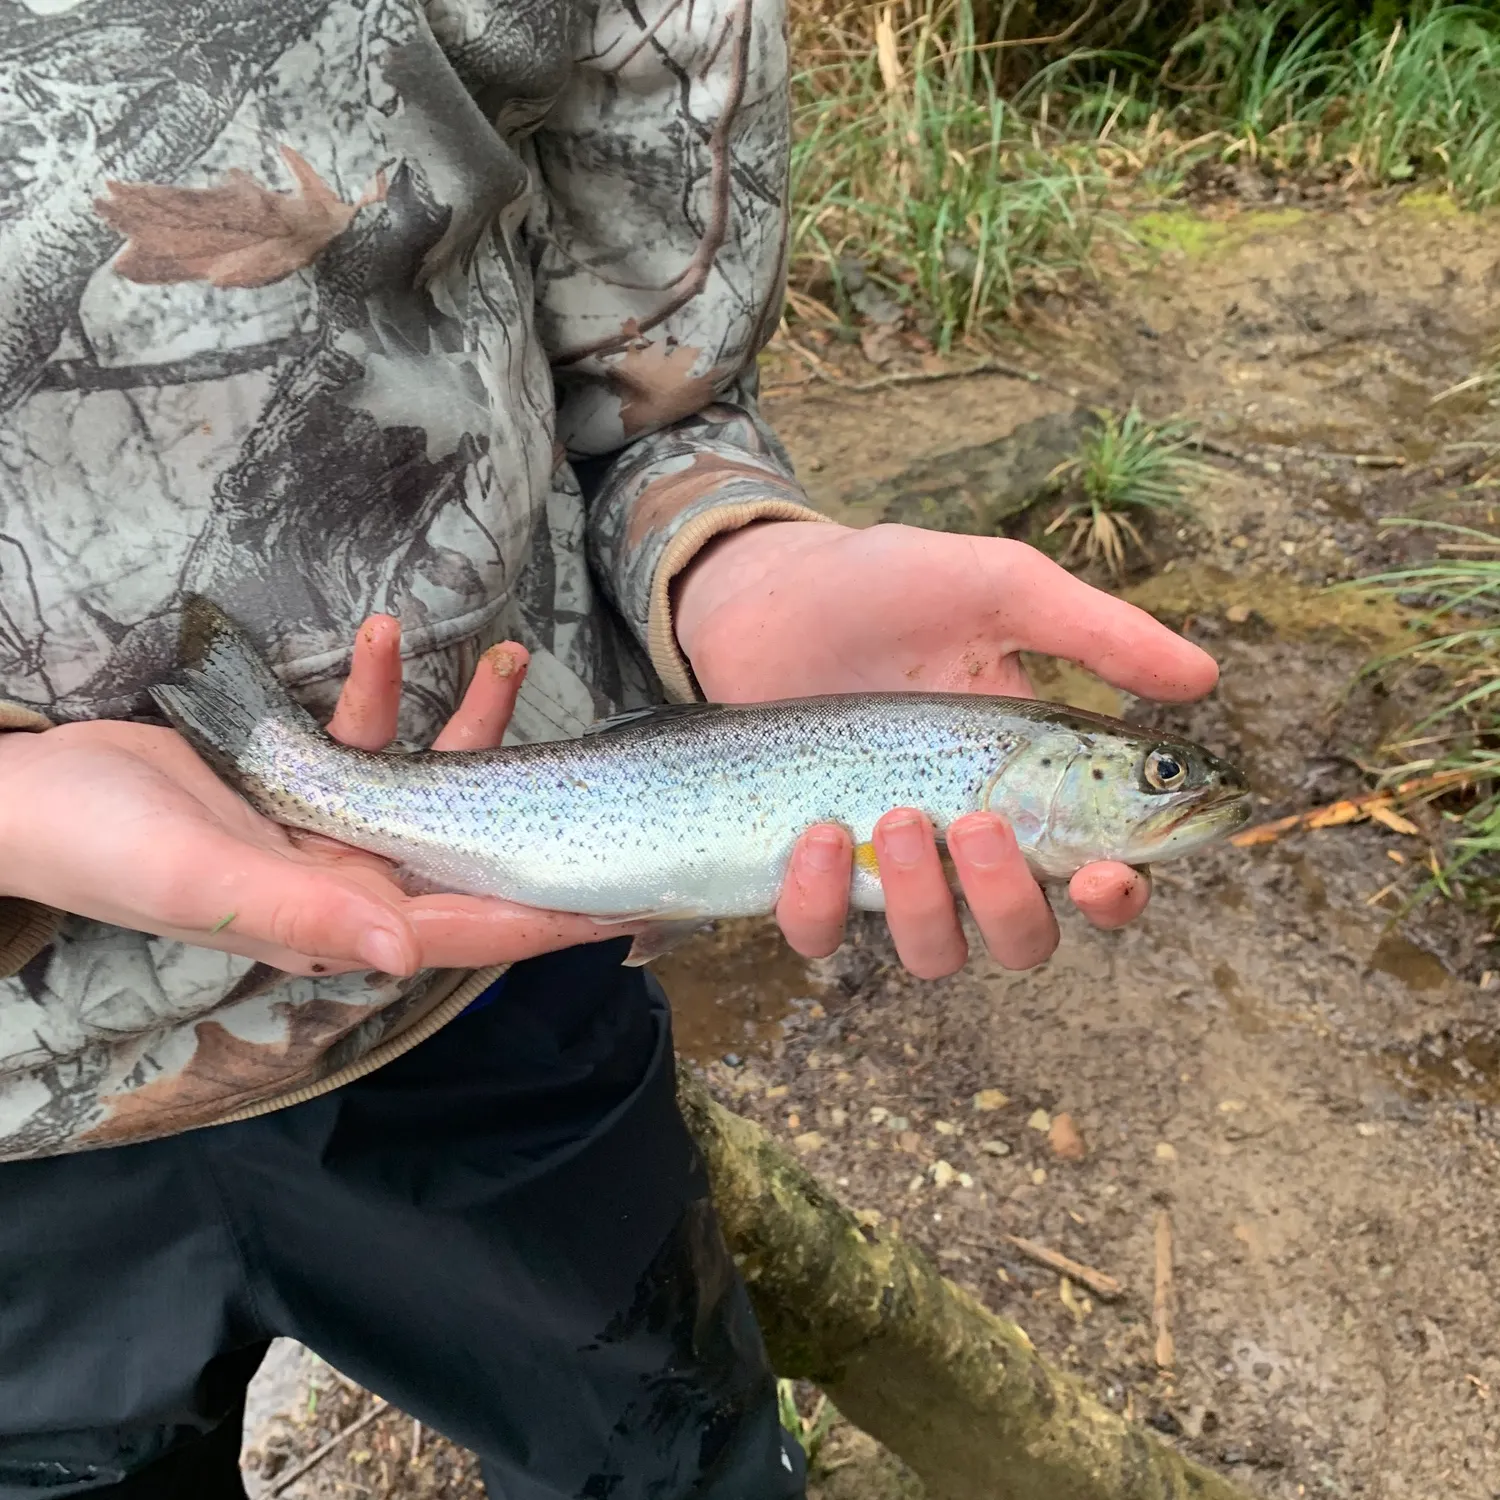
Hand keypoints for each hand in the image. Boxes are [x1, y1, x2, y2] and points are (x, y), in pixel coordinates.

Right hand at [0, 620, 625, 976]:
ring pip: (431, 782)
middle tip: (613, 760)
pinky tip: (383, 634)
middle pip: (473, 852)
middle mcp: (348, 885)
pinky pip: (364, 737)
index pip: (470, 929)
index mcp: (339, 925)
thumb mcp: (207, 881)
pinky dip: (378, 691)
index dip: (552, 918)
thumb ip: (309, 915)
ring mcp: (329, 833)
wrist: (19, 792)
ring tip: (507, 651)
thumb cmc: (102, 846)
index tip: (630, 901)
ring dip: (467, 720)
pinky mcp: (301, 781)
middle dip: (540, 805)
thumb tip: (407, 951)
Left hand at [673, 521, 1220, 977]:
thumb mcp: (1001, 591)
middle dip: (1011, 901)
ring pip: (935, 951)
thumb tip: (1204, 680)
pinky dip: (822, 904)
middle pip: (1024, 937)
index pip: (1099, 878)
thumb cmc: (895, 586)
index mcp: (1033, 790)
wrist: (774, 587)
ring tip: (895, 816)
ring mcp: (887, 862)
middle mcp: (968, 844)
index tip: (1104, 874)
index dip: (1118, 898)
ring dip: (924, 904)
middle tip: (975, 823)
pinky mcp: (809, 868)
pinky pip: (822, 934)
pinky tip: (819, 834)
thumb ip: (1097, 635)